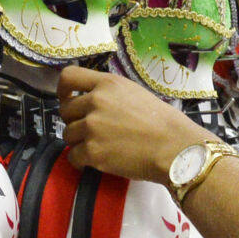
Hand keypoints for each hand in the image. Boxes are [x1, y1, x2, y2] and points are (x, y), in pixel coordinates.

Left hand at [57, 66, 213, 184]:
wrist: (175, 148)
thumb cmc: (163, 123)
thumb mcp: (135, 93)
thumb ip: (110, 94)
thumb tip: (92, 102)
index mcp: (108, 84)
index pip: (69, 76)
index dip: (63, 90)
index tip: (67, 98)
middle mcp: (96, 102)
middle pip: (65, 110)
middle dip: (75, 121)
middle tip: (91, 130)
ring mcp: (92, 127)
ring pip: (68, 134)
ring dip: (79, 141)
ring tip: (100, 146)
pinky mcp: (93, 152)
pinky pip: (73, 157)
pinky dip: (82, 161)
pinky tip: (97, 160)